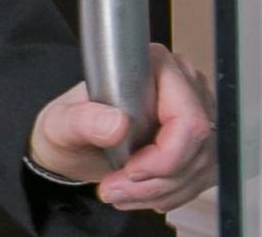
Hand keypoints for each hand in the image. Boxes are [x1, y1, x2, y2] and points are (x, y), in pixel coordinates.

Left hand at [28, 42, 216, 211]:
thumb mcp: (61, 123)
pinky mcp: (200, 143)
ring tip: (120, 192)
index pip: (188, 118)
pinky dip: (168, 194)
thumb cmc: (69, 125)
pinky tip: (139, 194)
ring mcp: (198, 114)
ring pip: (200, 167)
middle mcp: (185, 86)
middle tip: (115, 189)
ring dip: (160, 191)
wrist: (74, 145)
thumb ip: (83, 120)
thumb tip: (118, 123)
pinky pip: (200, 178)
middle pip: (197, 147)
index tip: (131, 170)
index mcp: (155, 67)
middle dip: (157, 180)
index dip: (166, 154)